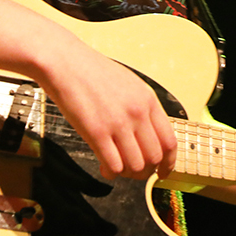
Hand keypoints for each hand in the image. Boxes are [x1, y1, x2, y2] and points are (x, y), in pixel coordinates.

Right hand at [36, 35, 177, 180]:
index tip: (162, 171)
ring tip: (117, 168)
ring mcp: (118, 123)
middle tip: (135, 172)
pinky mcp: (96, 132)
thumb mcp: (129, 85)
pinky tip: (104, 166)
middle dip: (146, 171)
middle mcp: (137, 113)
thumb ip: (142, 109)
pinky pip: (114, 166)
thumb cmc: (92, 73)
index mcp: (148, 100)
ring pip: (135, 166)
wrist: (65, 62)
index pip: (169, 141)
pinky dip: (111, 172)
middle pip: (154, 157)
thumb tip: (148, 137)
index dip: (168, 163)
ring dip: (127, 174)